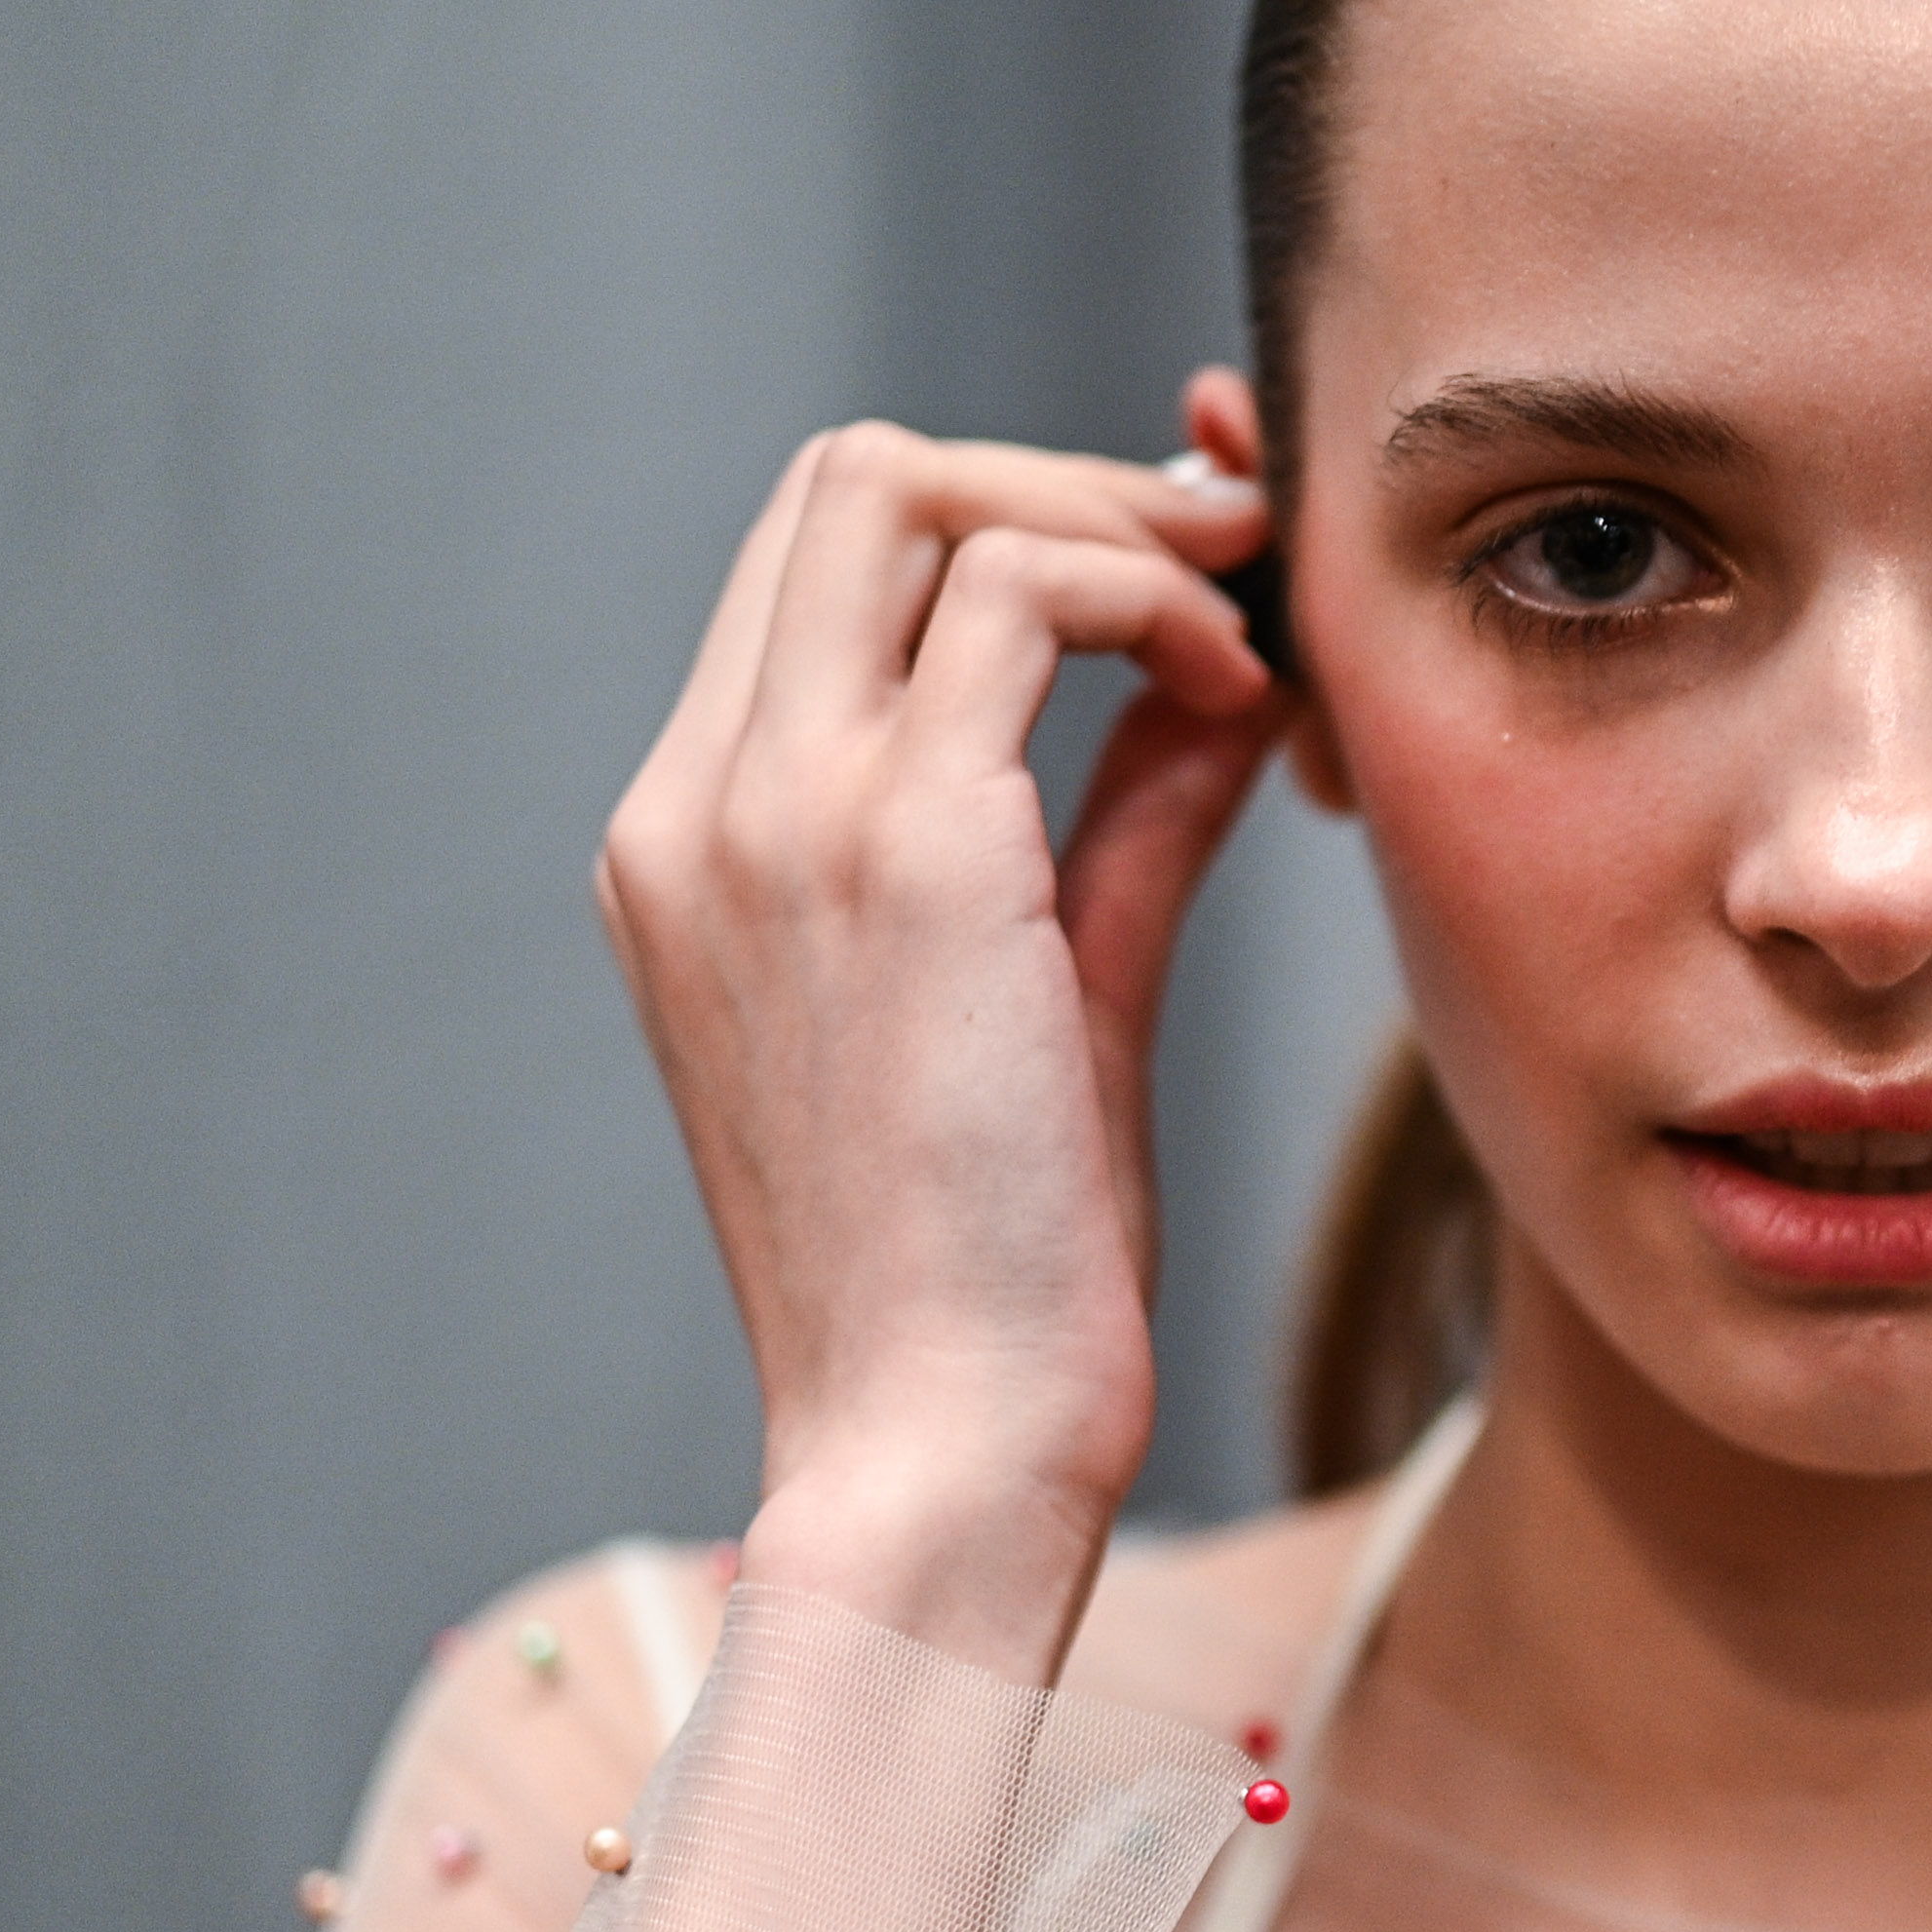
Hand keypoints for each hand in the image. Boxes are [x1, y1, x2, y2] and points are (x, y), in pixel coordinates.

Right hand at [593, 413, 1281, 1677]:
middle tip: (1220, 565)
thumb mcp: (1057, 995)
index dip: (1005, 522)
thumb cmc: (1000, 1275)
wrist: (941, 1450)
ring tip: (1239, 633)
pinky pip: (1025, 591)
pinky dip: (1153, 598)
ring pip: (911, 486)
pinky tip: (1240, 696)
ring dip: (1112, 520)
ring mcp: (773, 815)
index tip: (1167, 589)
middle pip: (848, 480)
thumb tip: (1228, 677)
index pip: (819, 567)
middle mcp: (697, 807)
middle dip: (1058, 481)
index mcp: (691, 847)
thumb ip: (1119, 816)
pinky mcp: (900, 847)